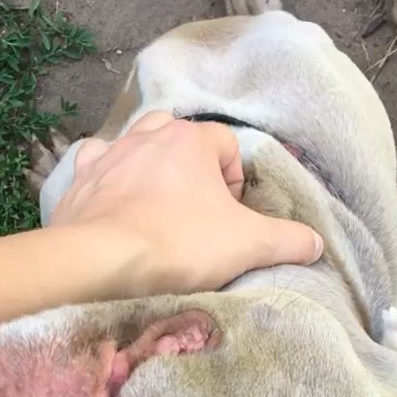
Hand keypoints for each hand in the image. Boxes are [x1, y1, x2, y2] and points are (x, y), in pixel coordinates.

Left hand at [49, 111, 322, 292]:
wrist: (102, 261)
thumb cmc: (180, 244)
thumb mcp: (248, 244)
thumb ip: (287, 240)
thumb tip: (316, 243)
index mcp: (191, 140)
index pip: (226, 143)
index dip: (235, 178)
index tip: (231, 214)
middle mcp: (148, 135)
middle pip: (179, 134)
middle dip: (191, 162)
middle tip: (197, 205)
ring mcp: (110, 154)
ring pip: (136, 141)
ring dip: (149, 161)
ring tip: (157, 201)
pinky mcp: (80, 179)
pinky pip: (96, 163)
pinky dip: (106, 175)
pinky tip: (113, 199)